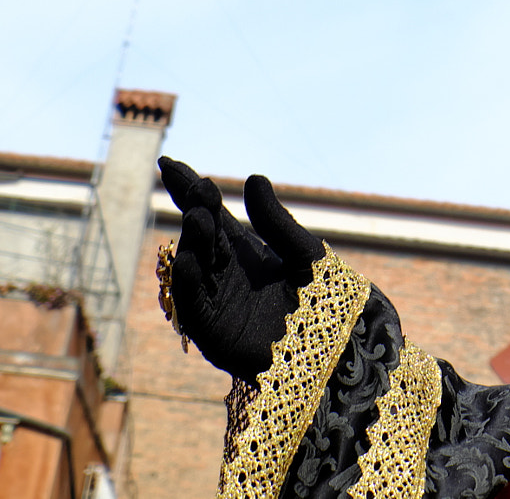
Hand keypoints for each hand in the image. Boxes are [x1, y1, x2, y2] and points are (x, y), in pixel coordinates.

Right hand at [159, 157, 327, 378]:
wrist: (340, 345)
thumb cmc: (326, 297)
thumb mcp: (303, 252)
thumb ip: (276, 221)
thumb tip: (253, 178)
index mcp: (243, 251)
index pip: (210, 214)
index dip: (188, 190)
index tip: (169, 164)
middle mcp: (224, 274)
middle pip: (198, 237)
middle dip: (196, 212)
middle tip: (201, 191)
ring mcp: (216, 303)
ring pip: (192, 268)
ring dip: (191, 243)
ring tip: (199, 218)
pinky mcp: (214, 334)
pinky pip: (192, 308)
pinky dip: (186, 285)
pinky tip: (187, 262)